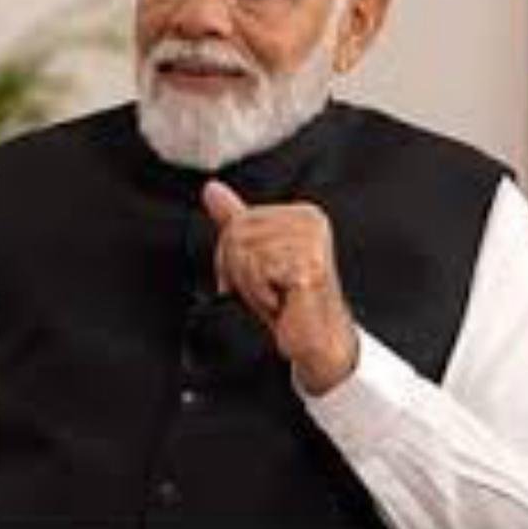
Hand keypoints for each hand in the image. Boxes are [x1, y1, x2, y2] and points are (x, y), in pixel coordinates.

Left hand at [202, 179, 358, 395]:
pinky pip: (257, 272)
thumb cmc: (287, 300)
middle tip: (266, 291)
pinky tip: (283, 303)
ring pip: (244, 254)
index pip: (238, 222)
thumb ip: (234, 219)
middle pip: (237, 235)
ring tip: (276, 297)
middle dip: (239, 272)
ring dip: (251, 286)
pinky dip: (261, 295)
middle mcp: (310, 220)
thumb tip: (211, 188)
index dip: (232, 257)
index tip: (256, 279)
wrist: (317, 340)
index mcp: (300, 212)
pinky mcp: (310, 265)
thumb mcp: (254, 256)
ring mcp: (312, 242)